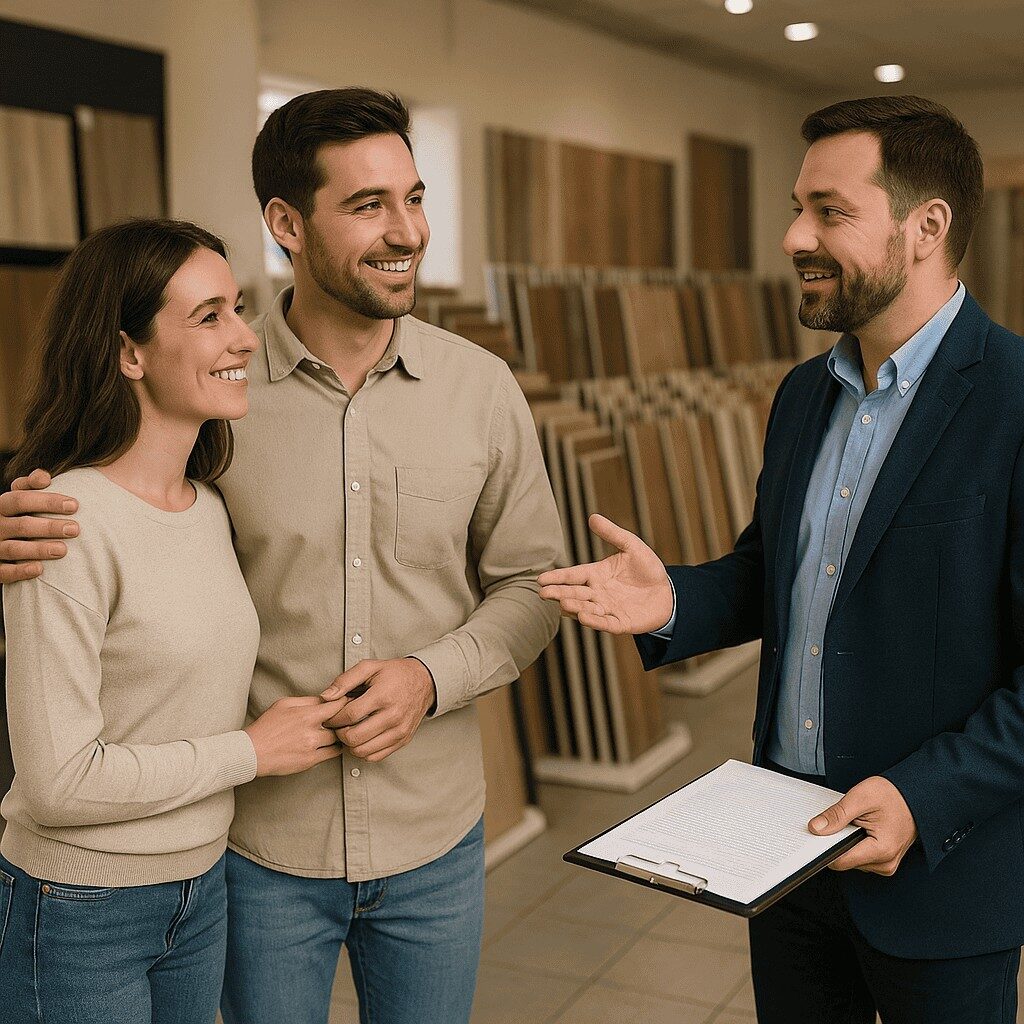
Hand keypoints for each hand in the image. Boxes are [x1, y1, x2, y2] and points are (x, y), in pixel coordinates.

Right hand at [0, 469, 78, 582]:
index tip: (74, 505)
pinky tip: (39, 569)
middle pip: (21, 525)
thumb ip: (29, 485)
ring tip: (63, 550)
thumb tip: (44, 477)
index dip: (47, 501)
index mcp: (2, 506)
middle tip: (75, 529)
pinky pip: (4, 571)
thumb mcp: (17, 498)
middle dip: (49, 527)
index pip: (21, 499)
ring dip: (39, 549)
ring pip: (13, 549)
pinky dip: (20, 571)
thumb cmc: (15, 515)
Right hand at [243, 695, 346, 776]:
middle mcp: (311, 731)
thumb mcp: (284, 704)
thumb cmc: (266, 727)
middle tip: (348, 717)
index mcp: (306, 714)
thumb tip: (324, 698)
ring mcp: (312, 747)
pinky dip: (335, 748)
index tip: (349, 702)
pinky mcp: (310, 761)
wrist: (253, 752)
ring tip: (340, 731)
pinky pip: (333, 754)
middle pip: (340, 723)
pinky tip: (333, 744)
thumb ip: (306, 700)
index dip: (345, 702)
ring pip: (339, 739)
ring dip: (341, 735)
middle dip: (345, 719)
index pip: (336, 705)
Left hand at [320, 657, 436, 761]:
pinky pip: (376, 756)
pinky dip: (364, 751)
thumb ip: (345, 680)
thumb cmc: (396, 674)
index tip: (331, 716)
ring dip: (350, 744)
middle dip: (340, 733)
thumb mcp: (370, 667)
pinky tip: (362, 738)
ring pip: (363, 751)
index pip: (349, 716)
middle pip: (354, 737)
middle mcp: (393, 716)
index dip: (334, 718)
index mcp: (383, 696)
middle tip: (338, 725)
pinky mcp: (402, 740)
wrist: (424, 682)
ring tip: (350, 731)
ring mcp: (399, 731)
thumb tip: (326, 696)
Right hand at [537, 513, 672, 634]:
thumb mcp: (631, 546)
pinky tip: (583, 617)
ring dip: (575, 607)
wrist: (668, 592)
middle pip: (574, 593)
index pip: (573, 575)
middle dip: (559, 593)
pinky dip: (595, 621)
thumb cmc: (647, 569)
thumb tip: (592, 517)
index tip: (541, 579)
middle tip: (543, 593)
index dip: (557, 577)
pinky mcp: (621, 623)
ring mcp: (608, 609)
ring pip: (586, 609)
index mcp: (596, 575)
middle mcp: (598, 593)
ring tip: (564, 603)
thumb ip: (612, 533)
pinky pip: (606, 623)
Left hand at [809, 776, 917, 875]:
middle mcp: (885, 863)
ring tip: (858, 823)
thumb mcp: (860, 798)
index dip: (825, 847)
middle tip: (845, 821)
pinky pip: (861, 857)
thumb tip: (816, 828)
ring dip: (848, 843)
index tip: (817, 836)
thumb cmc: (894, 795)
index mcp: (881, 850)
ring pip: (852, 860)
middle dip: (838, 842)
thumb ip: (837, 815)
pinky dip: (856, 844)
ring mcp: (887, 864)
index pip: (840, 861)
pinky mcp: (885, 861)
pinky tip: (862, 830)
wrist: (915, 796)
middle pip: (846, 861)